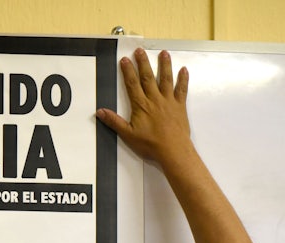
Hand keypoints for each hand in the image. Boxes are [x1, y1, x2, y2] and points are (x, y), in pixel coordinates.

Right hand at [96, 49, 190, 166]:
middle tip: (140, 51)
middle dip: (143, 63)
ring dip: (164, 65)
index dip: (128, 71)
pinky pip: (182, 90)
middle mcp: (155, 99)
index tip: (125, 60)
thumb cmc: (150, 144)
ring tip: (163, 53)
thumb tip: (100, 112)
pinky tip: (184, 70)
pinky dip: (183, 79)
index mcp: (141, 105)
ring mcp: (168, 101)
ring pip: (166, 79)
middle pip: (148, 77)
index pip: (132, 84)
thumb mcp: (127, 134)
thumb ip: (114, 121)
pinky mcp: (179, 106)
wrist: (173, 150)